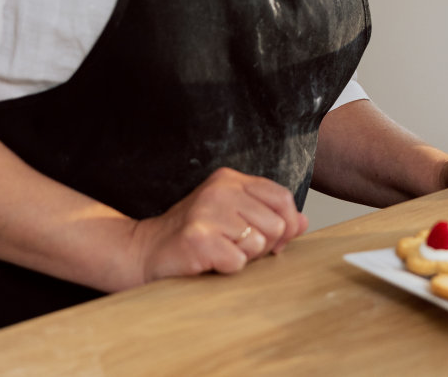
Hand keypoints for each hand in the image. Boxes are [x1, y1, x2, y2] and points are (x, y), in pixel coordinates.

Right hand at [125, 167, 306, 287]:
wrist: (144, 251)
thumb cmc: (193, 235)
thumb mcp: (232, 216)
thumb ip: (268, 216)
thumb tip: (303, 222)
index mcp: (231, 180)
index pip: (282, 198)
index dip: (287, 223)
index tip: (274, 239)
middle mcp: (220, 191)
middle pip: (276, 224)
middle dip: (263, 245)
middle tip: (236, 247)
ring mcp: (207, 213)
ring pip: (258, 244)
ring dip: (242, 256)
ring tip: (219, 250)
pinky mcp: (197, 239)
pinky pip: (237, 262)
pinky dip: (226, 268)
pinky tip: (208, 260)